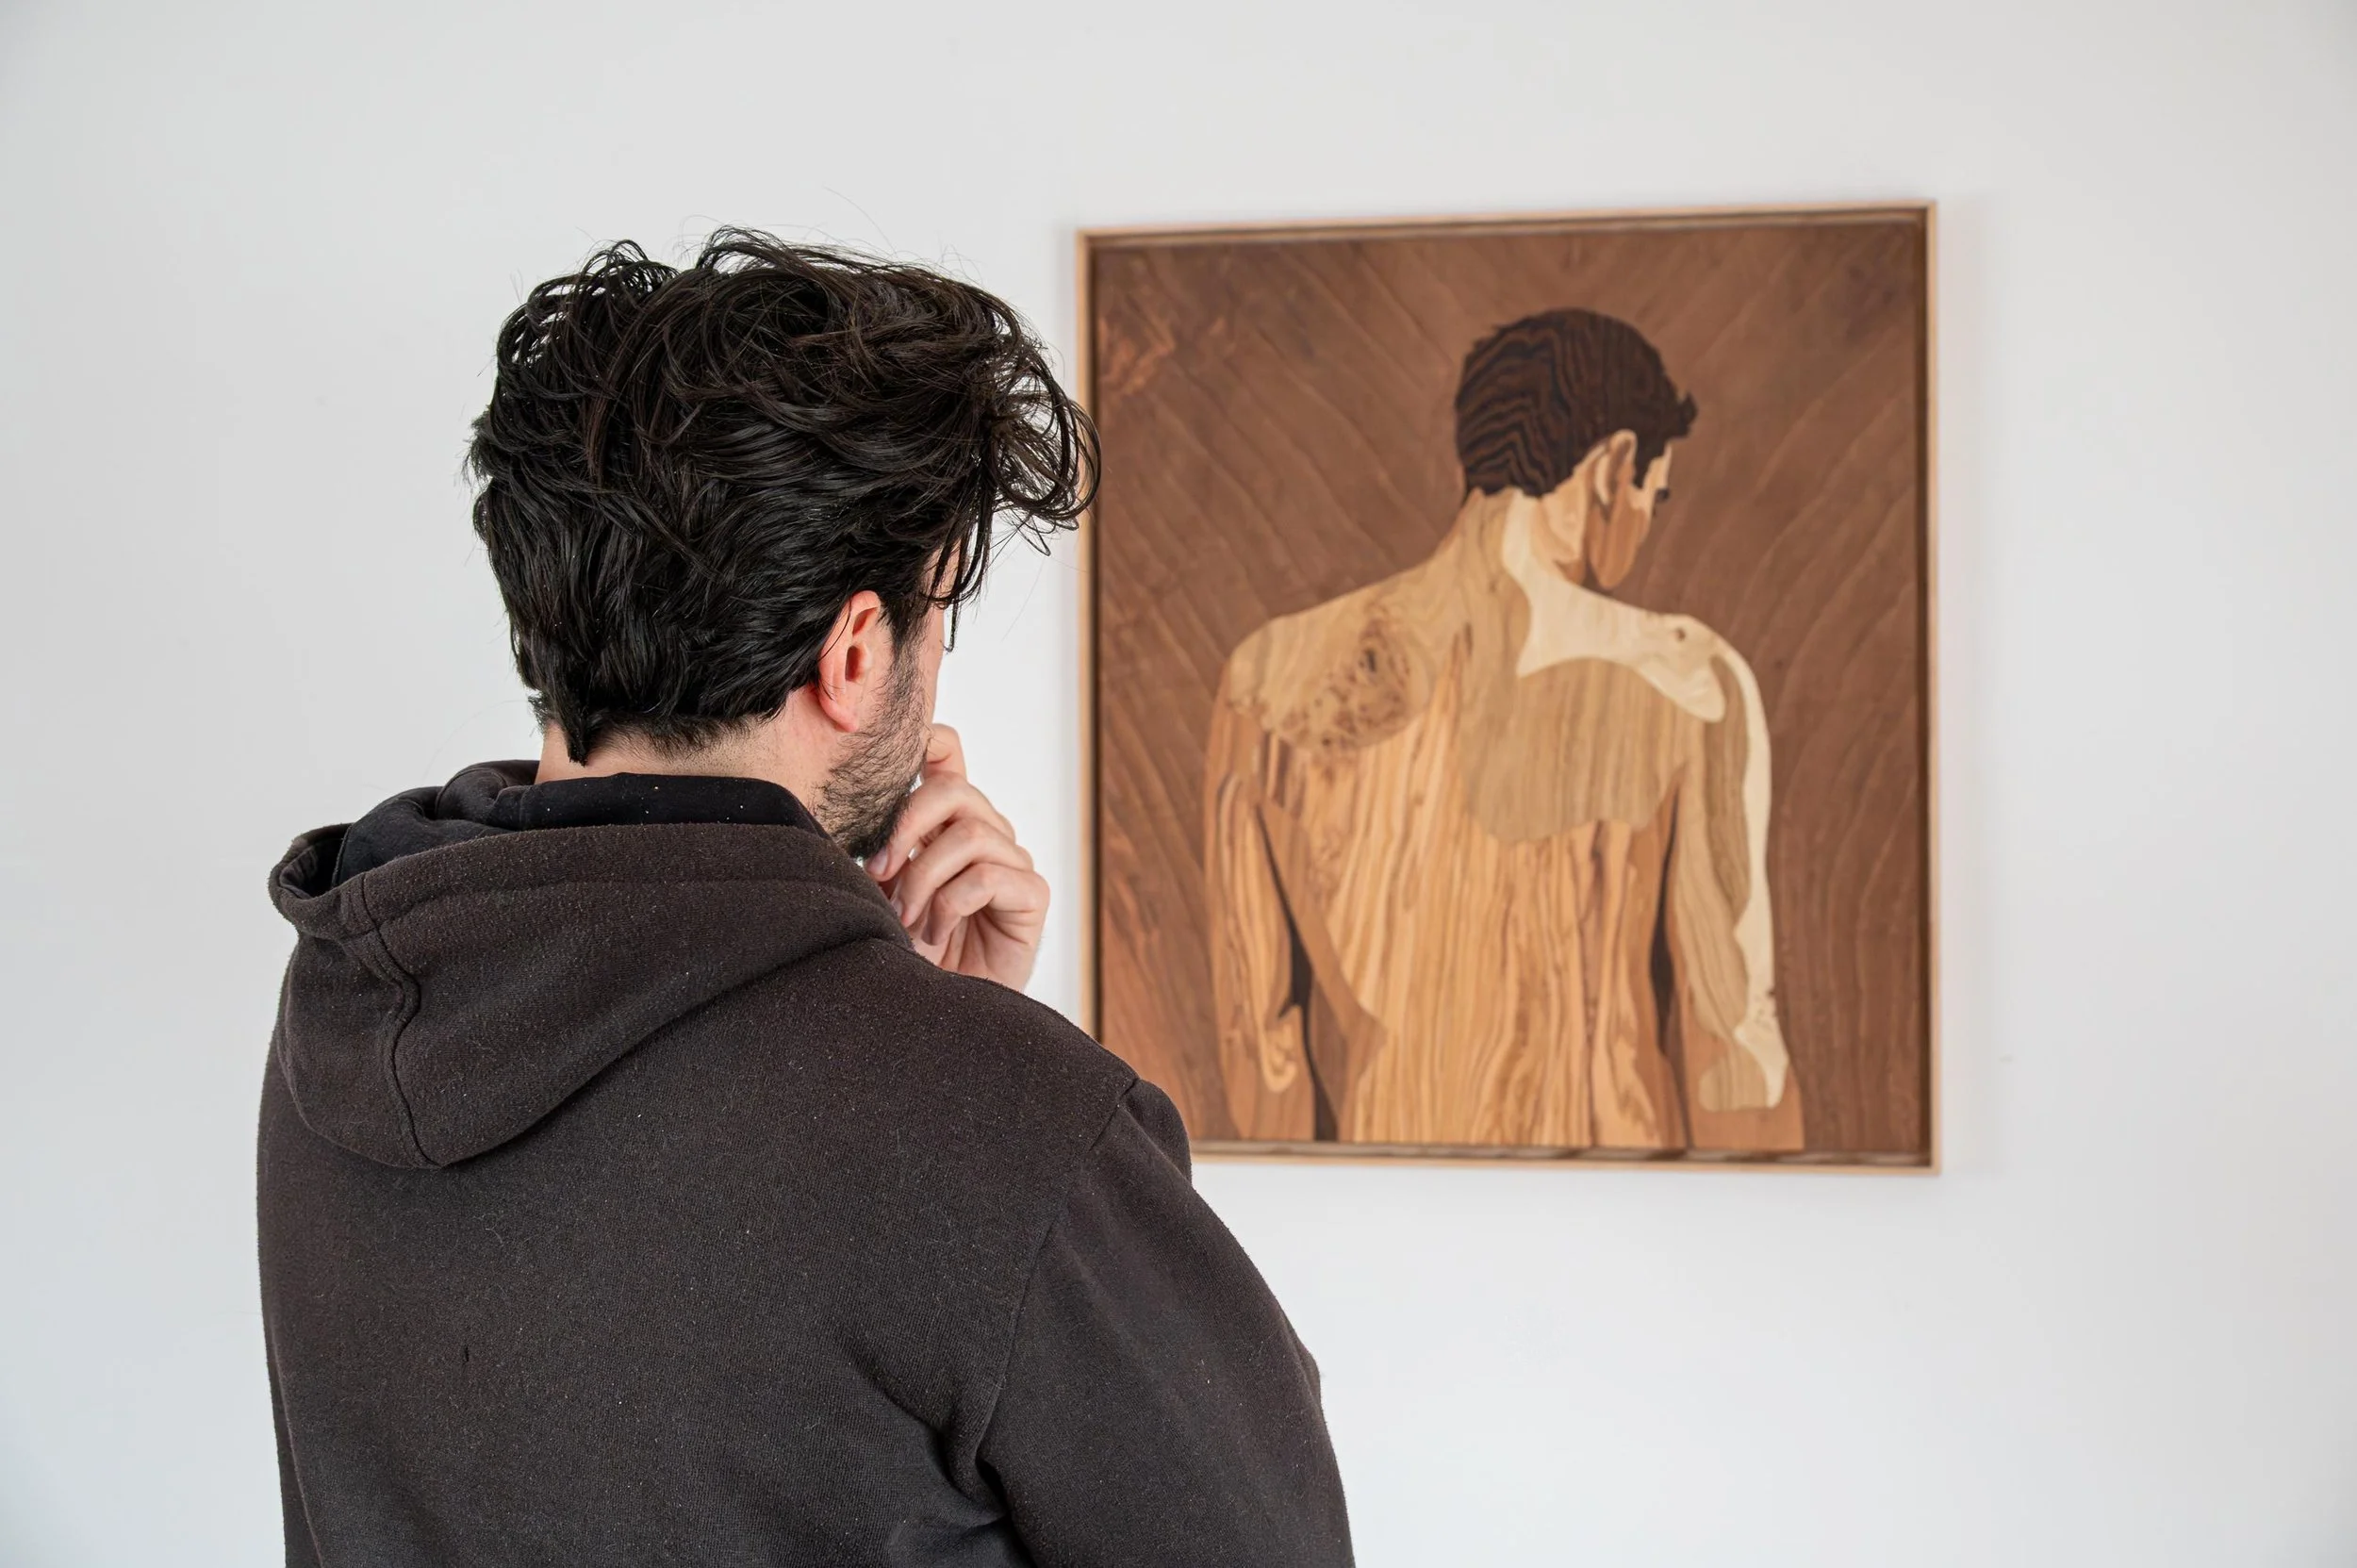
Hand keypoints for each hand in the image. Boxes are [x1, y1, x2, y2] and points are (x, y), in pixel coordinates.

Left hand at [868, 725, 1049, 989]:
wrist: (934, 1014)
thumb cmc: (905, 952)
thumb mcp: (877, 890)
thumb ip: (877, 847)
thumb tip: (849, 808)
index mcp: (946, 823)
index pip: (948, 756)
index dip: (926, 741)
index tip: (889, 764)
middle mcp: (985, 834)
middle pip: (953, 789)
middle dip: (904, 827)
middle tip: (877, 874)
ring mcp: (1012, 862)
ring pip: (970, 834)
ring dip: (924, 879)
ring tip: (905, 920)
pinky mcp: (1031, 896)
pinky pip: (989, 876)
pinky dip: (950, 904)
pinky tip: (935, 934)